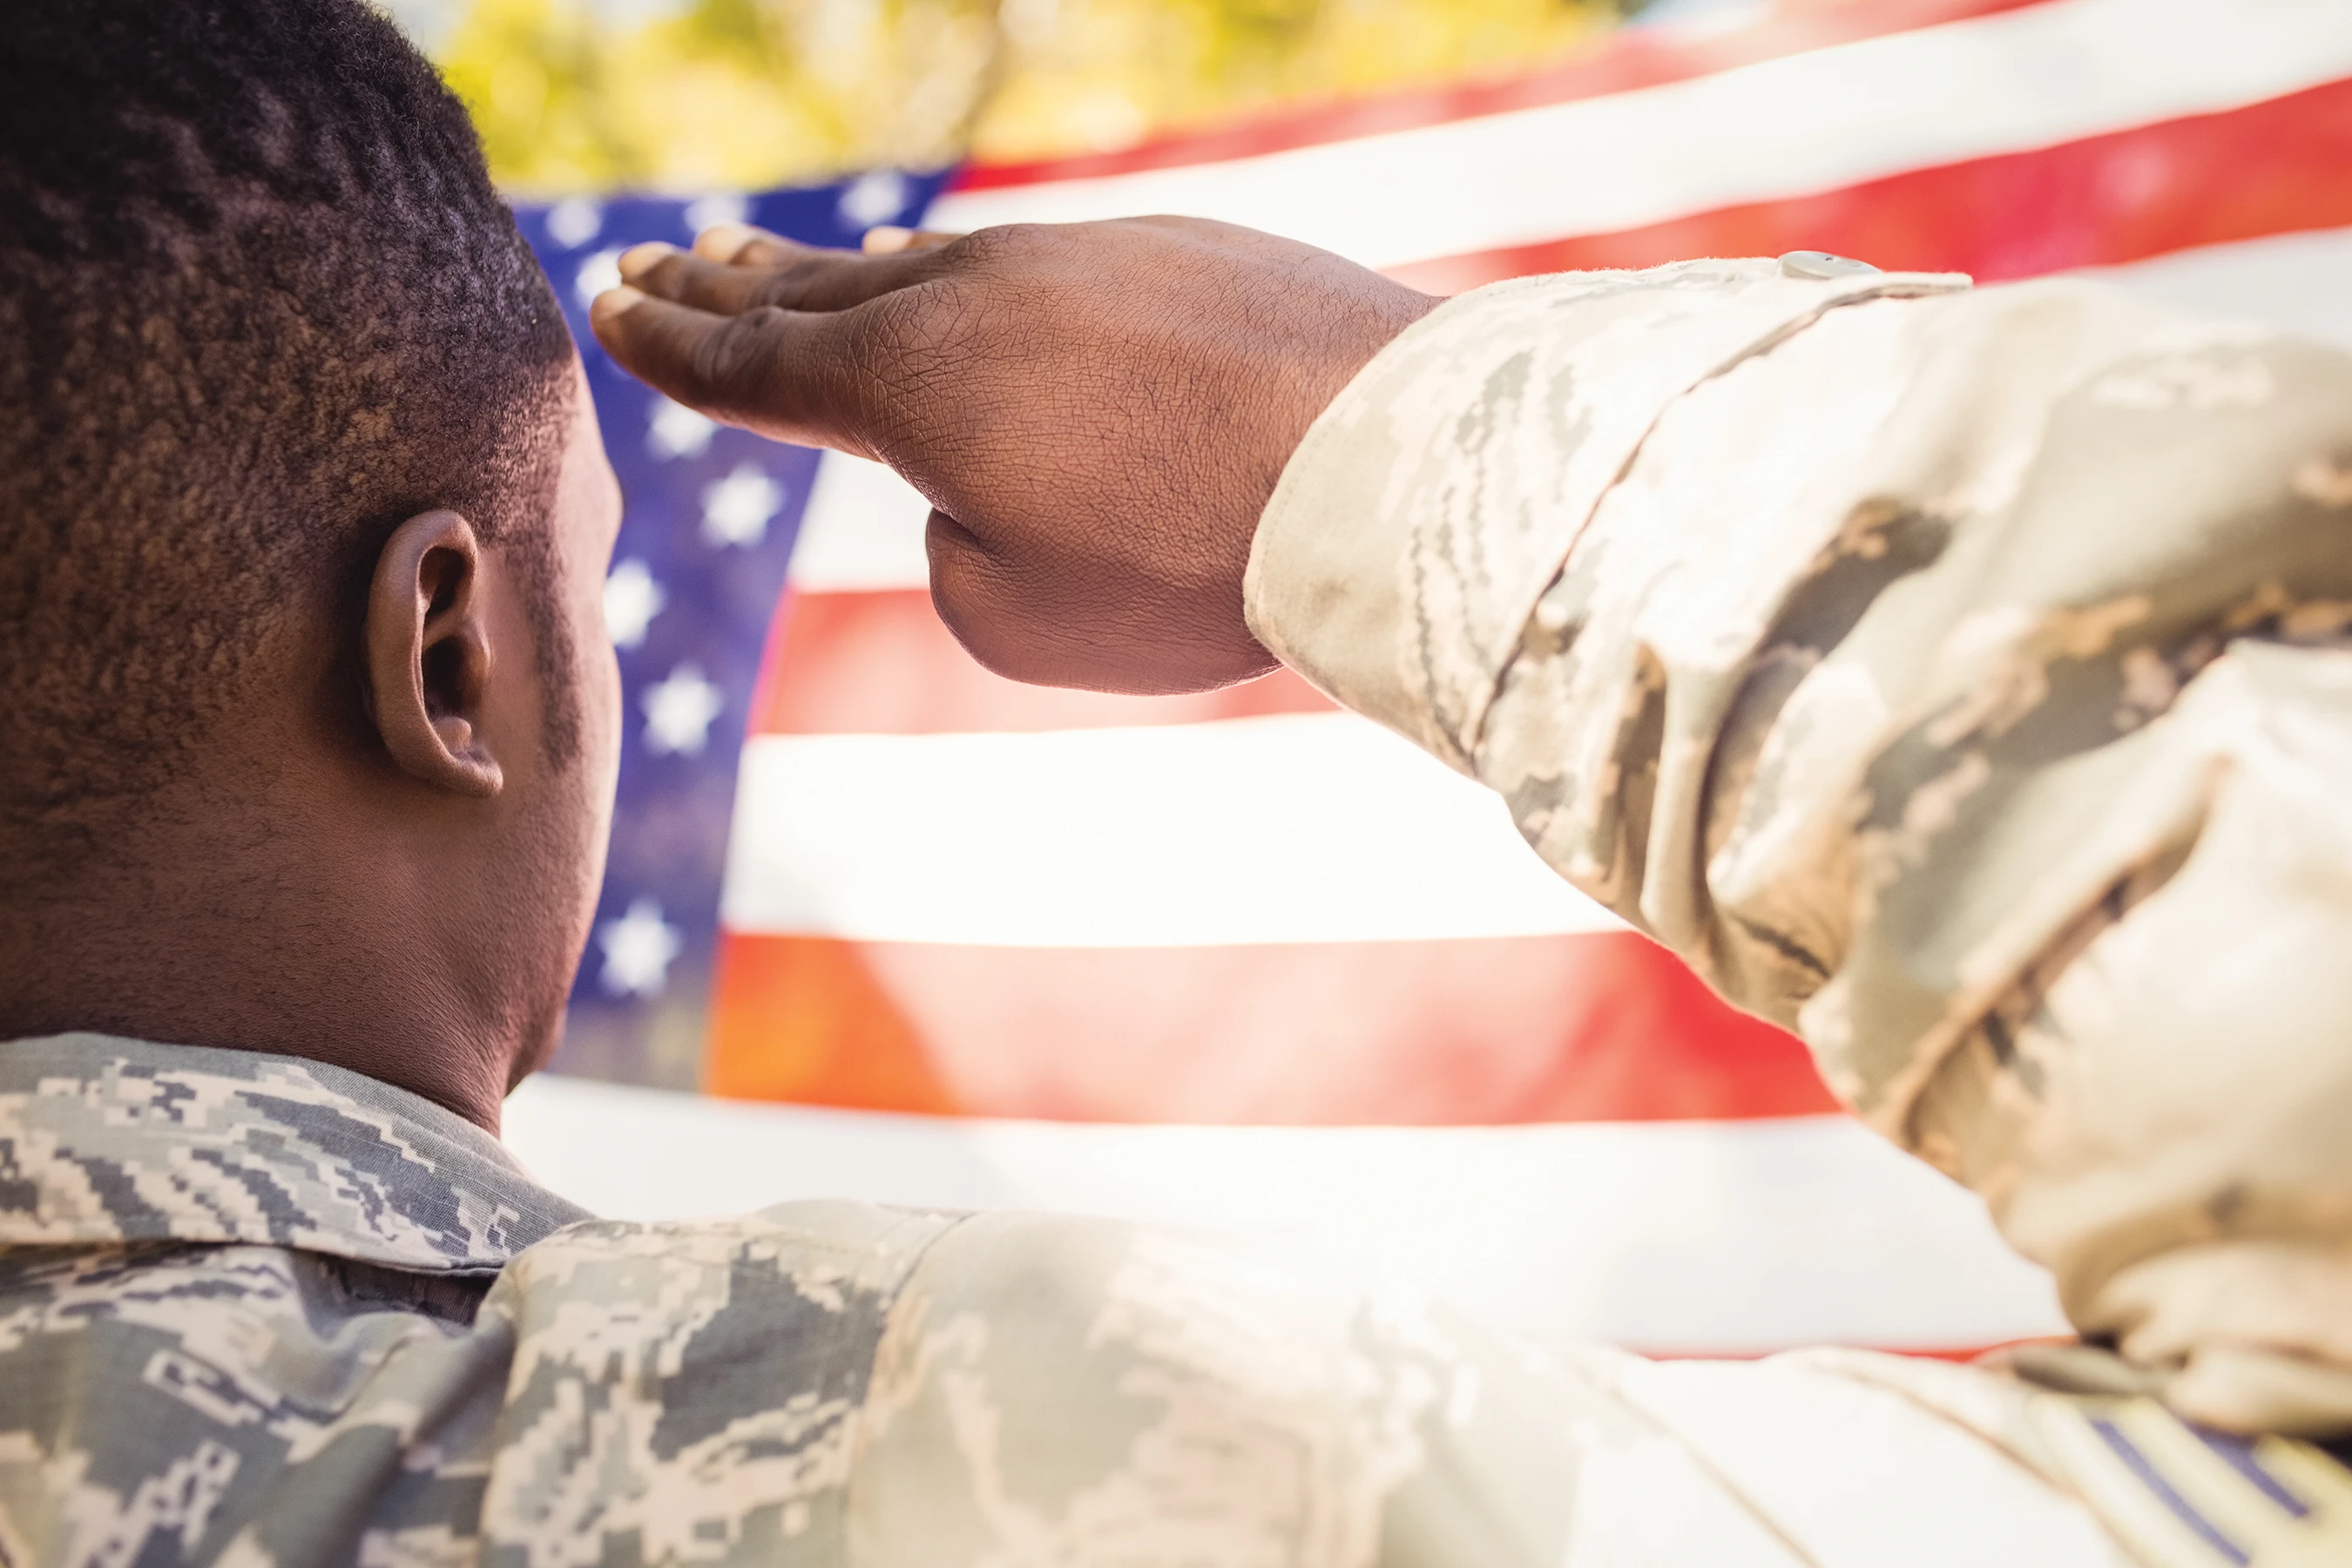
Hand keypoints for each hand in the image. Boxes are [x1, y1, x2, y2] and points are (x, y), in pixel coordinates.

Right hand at [591, 217, 1437, 692]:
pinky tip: (956, 274)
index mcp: (906, 385)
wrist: (1377, 455)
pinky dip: (967, 273)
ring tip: (774, 261)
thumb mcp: (1020, 619)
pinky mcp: (1174, 247)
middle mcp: (973, 294)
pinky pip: (1036, 262)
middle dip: (725, 286)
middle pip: (818, 291)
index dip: (672, 344)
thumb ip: (953, 554)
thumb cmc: (1188, 561)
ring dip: (840, 271)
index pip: (755, 365)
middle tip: (656, 265)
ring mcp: (1077, 256)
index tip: (611, 304)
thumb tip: (978, 486)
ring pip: (928, 266)